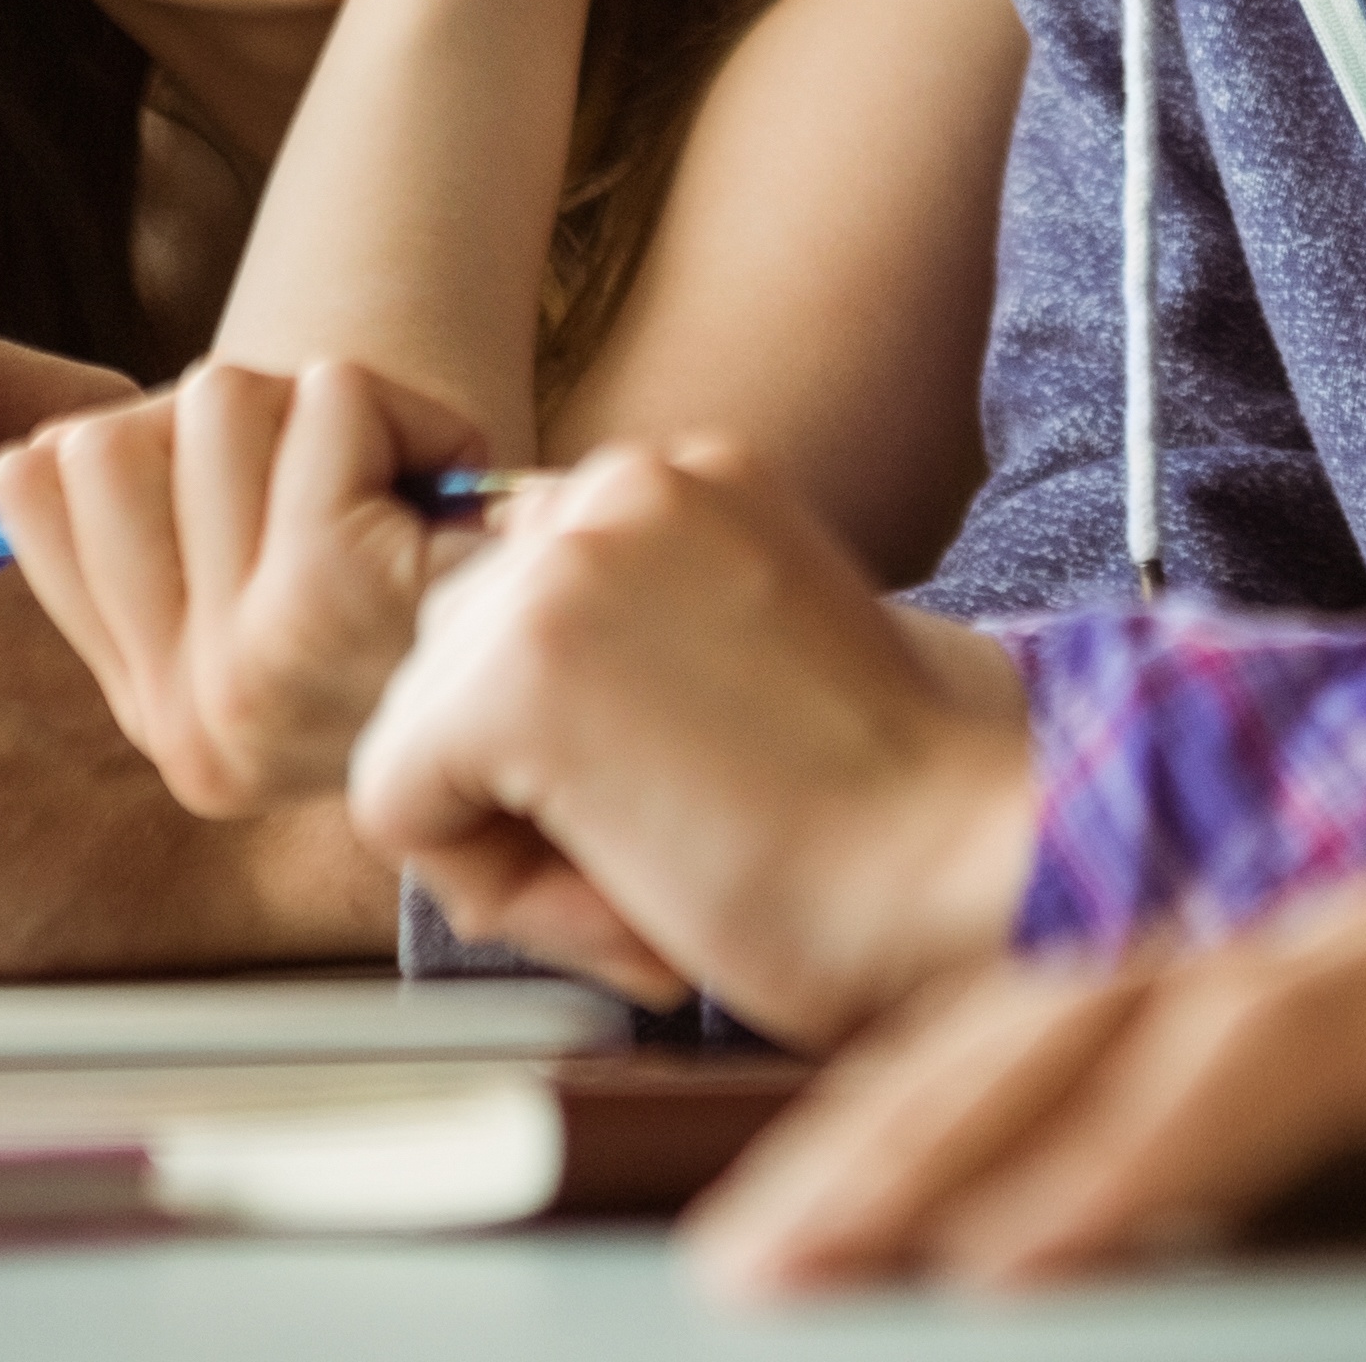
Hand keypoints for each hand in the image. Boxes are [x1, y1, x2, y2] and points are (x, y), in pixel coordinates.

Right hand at [0, 357, 487, 818]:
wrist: (605, 622)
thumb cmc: (444, 559)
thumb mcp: (273, 558)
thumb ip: (120, 509)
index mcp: (156, 711)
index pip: (39, 483)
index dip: (151, 435)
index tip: (256, 487)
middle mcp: (187, 722)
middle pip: (112, 438)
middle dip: (244, 423)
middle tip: (347, 494)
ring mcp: (250, 674)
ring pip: (217, 403)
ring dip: (333, 411)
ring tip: (405, 499)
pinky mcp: (332, 598)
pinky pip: (327, 400)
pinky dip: (406, 406)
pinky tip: (452, 493)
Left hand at [344, 439, 1029, 1038]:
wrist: (970, 867)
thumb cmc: (898, 808)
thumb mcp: (762, 654)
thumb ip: (651, 631)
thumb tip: (514, 698)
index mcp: (692, 476)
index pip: (529, 604)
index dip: (588, 729)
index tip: (710, 781)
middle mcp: (622, 487)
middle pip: (454, 657)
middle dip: (527, 777)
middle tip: (679, 842)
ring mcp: (561, 572)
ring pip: (415, 733)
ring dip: (513, 834)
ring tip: (666, 866)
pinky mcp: (513, 676)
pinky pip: (395, 806)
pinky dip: (495, 887)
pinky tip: (631, 888)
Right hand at [685, 743, 1365, 1292]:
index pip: (1296, 1039)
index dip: (1149, 1148)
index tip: (1010, 1270)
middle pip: (1118, 1000)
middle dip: (930, 1131)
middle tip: (768, 1272)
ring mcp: (1335, 941)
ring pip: (1074, 1007)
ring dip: (904, 1119)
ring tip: (760, 1251)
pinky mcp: (1311, 990)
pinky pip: (1103, 1032)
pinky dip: (967, 1105)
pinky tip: (874, 1203)